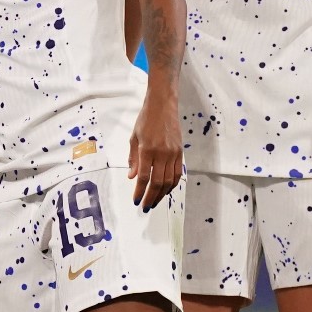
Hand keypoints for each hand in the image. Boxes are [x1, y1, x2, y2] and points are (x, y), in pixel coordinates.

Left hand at [127, 89, 183, 211]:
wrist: (163, 105)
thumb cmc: (145, 120)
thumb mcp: (134, 138)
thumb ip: (133, 158)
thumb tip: (131, 177)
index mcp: (147, 150)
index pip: (143, 177)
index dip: (140, 191)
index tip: (136, 201)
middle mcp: (162, 153)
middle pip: (158, 182)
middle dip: (151, 197)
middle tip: (145, 207)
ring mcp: (173, 153)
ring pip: (169, 180)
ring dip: (162, 194)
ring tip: (155, 202)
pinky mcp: (180, 152)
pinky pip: (178, 173)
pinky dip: (172, 185)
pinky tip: (166, 191)